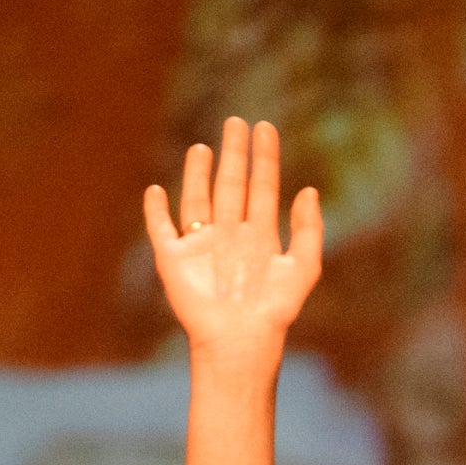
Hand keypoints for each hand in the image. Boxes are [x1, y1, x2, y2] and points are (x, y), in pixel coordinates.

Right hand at [143, 118, 322, 372]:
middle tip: (236, 122)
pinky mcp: (175, 262)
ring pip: (198, 200)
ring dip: (198, 174)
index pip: (262, 187)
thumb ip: (310, 230)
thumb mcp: (303, 268)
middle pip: (231, 185)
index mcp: (260, 237)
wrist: (240, 342)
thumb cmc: (274, 312)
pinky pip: (161, 230)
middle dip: (234, 154)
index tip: (265, 127)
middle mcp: (230, 236)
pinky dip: (155, 211)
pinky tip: (156, 190)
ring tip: (202, 148)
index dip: (264, 157)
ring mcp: (202, 247)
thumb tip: (309, 190)